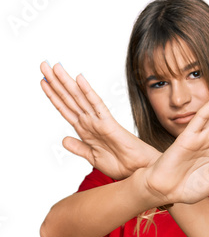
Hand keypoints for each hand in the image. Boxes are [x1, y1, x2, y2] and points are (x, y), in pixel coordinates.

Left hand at [40, 62, 159, 178]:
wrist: (138, 171)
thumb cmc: (122, 165)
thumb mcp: (93, 158)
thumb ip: (79, 148)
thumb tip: (63, 140)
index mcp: (86, 131)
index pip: (66, 109)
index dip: (54, 96)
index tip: (42, 82)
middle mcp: (90, 122)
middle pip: (69, 99)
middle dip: (55, 82)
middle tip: (43, 65)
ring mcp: (99, 121)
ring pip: (79, 98)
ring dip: (66, 82)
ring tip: (54, 66)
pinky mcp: (109, 124)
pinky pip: (97, 105)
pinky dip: (88, 92)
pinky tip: (79, 79)